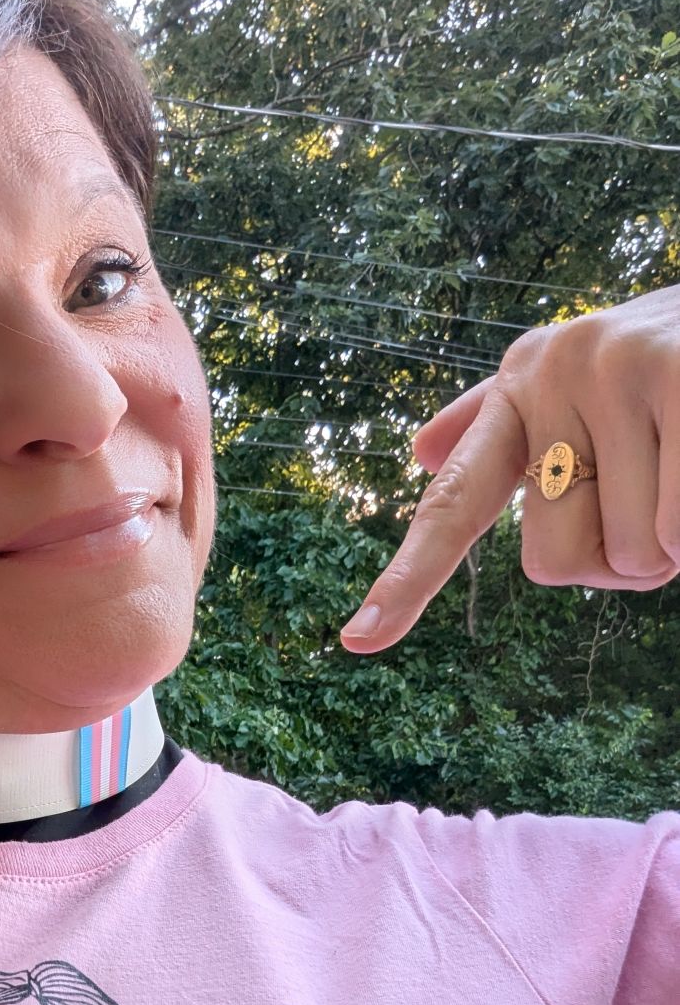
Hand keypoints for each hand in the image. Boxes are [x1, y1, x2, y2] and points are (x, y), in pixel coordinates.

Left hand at [339, 285, 679, 650]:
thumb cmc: (666, 365)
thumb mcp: (577, 384)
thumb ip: (501, 423)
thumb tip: (422, 451)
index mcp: (517, 389)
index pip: (451, 502)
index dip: (408, 577)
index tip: (357, 639)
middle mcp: (552, 373)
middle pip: (555, 563)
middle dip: (619, 556)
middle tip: (658, 485)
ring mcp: (614, 369)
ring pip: (636, 555)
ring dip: (676, 542)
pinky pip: (676, 530)